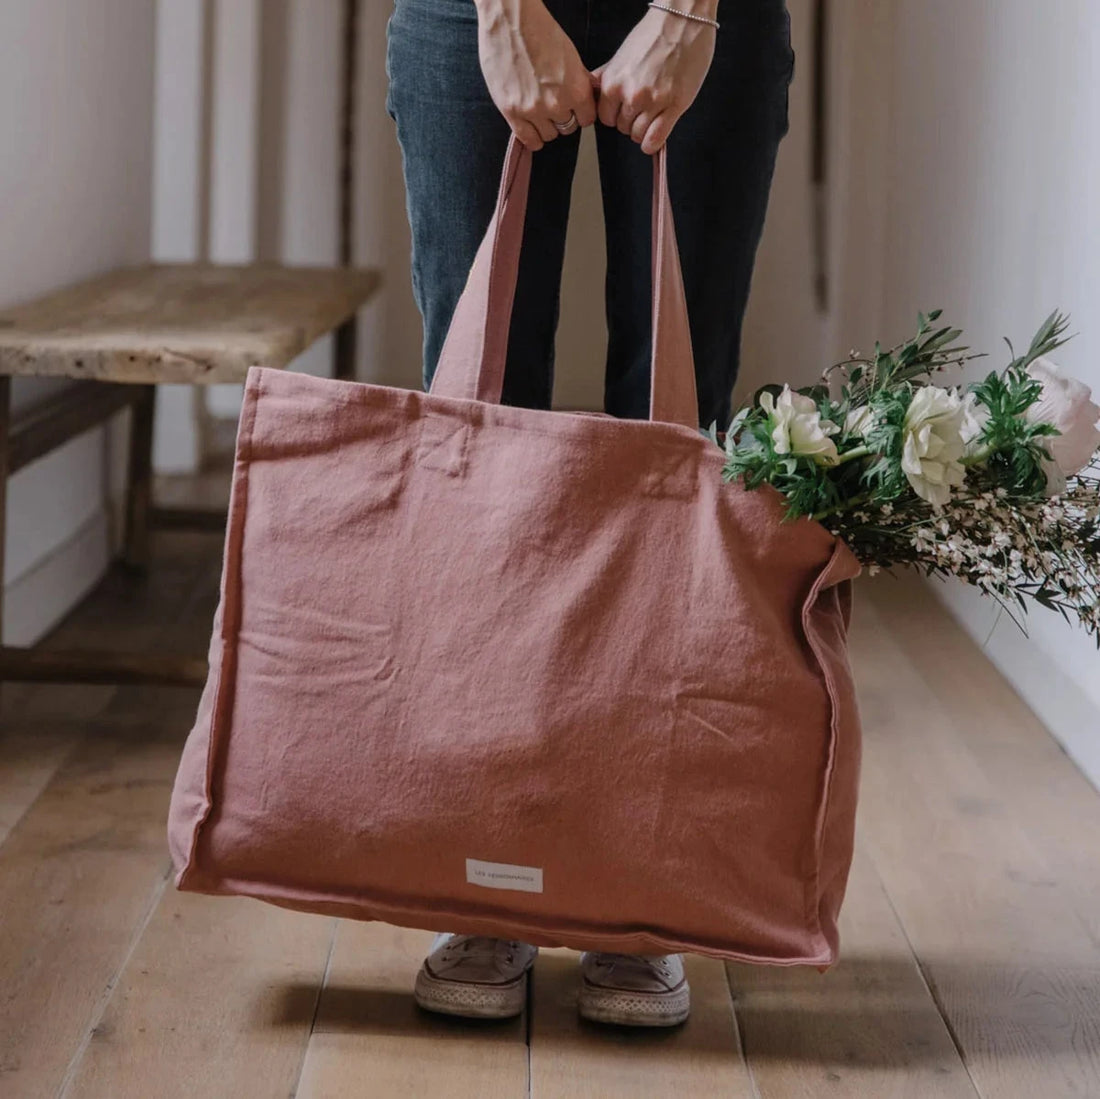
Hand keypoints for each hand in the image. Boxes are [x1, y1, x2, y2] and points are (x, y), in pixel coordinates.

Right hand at [475, 0, 597, 149]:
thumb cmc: (540, 30)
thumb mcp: (571, 56)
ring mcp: (533, 110)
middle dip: (563, 117)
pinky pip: (529, 140)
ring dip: (546, 126)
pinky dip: (532, 136)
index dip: (581, 112)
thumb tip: (584, 98)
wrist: (510, 18)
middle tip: (553, 103)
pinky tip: (530, 124)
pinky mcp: (511, 111)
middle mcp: (556, 103)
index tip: (574, 107)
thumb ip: (578, 82)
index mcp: (576, 88)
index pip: (587, 119)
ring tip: (539, 109)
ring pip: (549, 135)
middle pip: (567, 128)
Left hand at [593, 3, 717, 154]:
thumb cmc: (654, 33)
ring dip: (643, 132)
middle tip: (642, 110)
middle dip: (630, 122)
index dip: (615, 116)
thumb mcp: (621, 55)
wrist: (682, 20)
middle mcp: (631, 95)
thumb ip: (606, 76)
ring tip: (651, 118)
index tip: (624, 111)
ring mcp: (653, 103)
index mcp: (614, 83)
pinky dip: (652, 144)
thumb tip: (592, 89)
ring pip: (638, 135)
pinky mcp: (674, 106)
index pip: (605, 118)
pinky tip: (654, 139)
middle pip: (622, 128)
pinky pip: (656, 139)